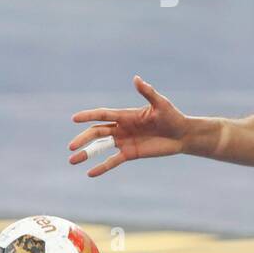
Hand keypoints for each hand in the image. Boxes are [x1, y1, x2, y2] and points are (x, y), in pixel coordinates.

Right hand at [68, 76, 189, 177]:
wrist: (182, 135)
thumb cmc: (172, 117)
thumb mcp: (160, 104)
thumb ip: (148, 92)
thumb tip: (136, 78)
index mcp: (125, 115)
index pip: (102, 115)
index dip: (88, 116)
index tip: (74, 118)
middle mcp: (121, 128)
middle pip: (97, 133)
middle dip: (83, 139)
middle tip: (71, 147)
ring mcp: (124, 141)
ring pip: (100, 147)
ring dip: (87, 153)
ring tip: (72, 160)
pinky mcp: (130, 154)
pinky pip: (113, 161)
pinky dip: (102, 167)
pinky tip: (90, 173)